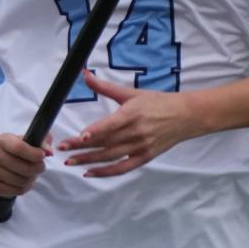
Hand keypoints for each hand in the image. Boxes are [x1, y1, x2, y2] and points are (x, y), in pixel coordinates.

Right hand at [0, 129, 51, 197]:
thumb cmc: (6, 148)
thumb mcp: (20, 139)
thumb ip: (39, 142)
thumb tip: (49, 151)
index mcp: (1, 140)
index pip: (20, 148)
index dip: (35, 154)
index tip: (41, 156)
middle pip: (24, 169)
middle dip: (38, 169)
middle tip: (39, 167)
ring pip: (21, 182)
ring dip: (30, 180)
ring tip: (29, 175)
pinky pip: (13, 192)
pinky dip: (21, 188)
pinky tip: (20, 182)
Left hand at [57, 70, 196, 176]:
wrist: (186, 116)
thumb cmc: (157, 102)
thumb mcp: (131, 92)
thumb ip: (105, 87)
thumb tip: (84, 74)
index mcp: (132, 114)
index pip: (111, 125)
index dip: (95, 132)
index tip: (79, 137)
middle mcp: (136, 132)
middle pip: (105, 142)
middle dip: (82, 147)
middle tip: (62, 149)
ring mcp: (140, 147)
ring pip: (110, 157)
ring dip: (89, 161)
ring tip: (69, 162)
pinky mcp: (145, 158)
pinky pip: (122, 168)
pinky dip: (105, 173)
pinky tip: (89, 173)